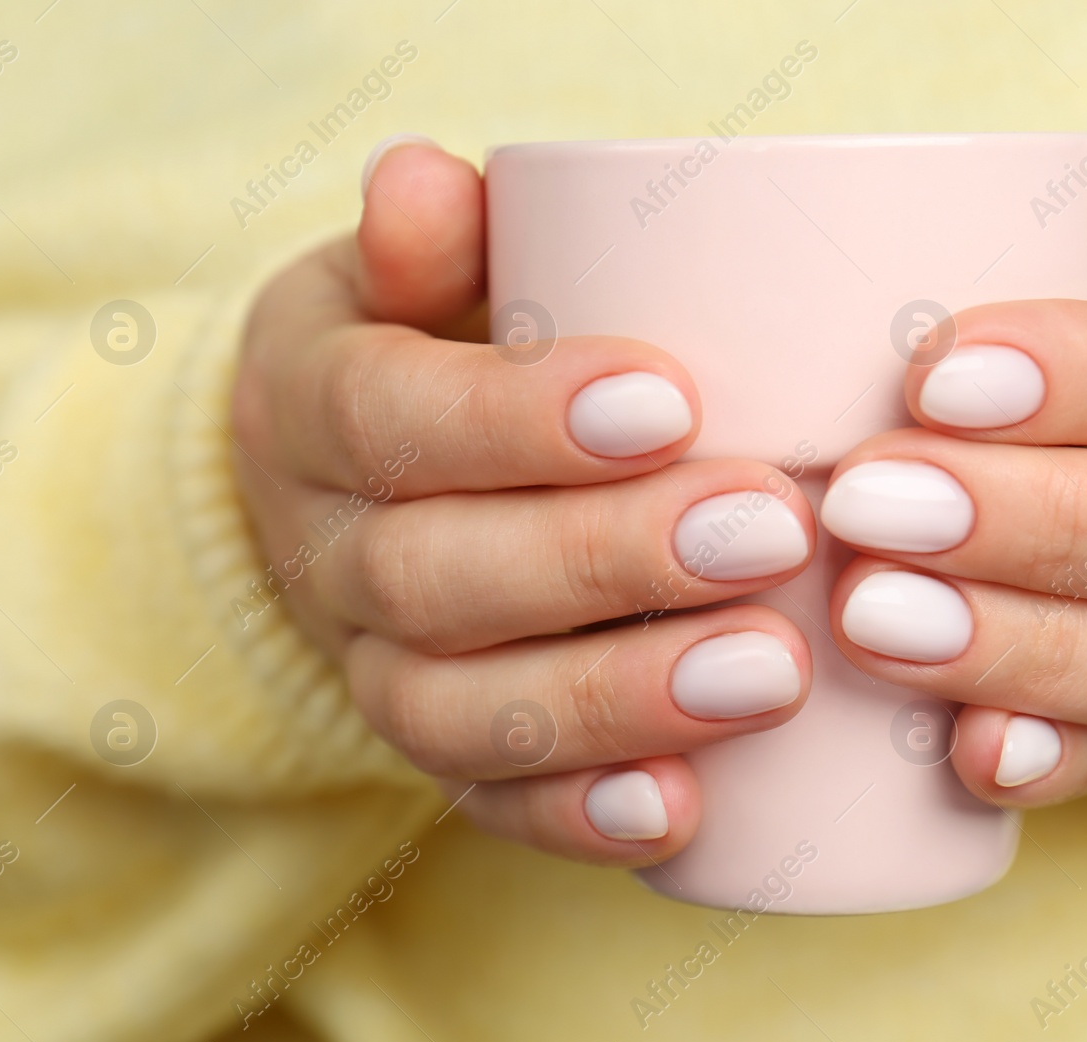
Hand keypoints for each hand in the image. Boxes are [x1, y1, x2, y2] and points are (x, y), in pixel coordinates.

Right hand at [231, 138, 817, 864]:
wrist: (351, 488)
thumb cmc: (429, 348)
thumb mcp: (409, 271)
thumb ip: (431, 232)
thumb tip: (426, 180)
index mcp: (314, 406)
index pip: (389, 416)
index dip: (519, 419)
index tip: (675, 401)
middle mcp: (326, 553)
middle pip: (438, 577)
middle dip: (607, 560)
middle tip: (770, 529)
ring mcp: (375, 669)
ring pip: (462, 710)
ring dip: (617, 699)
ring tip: (772, 671)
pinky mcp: (438, 755)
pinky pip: (487, 805)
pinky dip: (581, 816)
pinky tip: (687, 810)